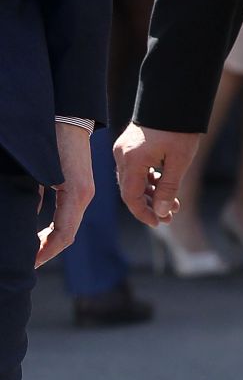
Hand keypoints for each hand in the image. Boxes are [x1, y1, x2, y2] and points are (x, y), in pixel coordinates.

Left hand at [35, 122, 94, 267]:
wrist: (69, 117)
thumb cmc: (52, 138)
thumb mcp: (38, 169)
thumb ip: (31, 195)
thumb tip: (22, 217)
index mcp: (76, 194)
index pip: (64, 235)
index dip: (46, 252)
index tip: (30, 263)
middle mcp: (83, 196)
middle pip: (67, 234)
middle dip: (48, 250)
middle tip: (28, 262)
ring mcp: (83, 192)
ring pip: (68, 226)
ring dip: (51, 241)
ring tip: (33, 251)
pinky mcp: (78, 187)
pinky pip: (68, 215)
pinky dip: (55, 228)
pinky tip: (40, 232)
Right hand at [113, 121, 201, 227]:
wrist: (173, 99)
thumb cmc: (179, 129)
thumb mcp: (179, 162)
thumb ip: (168, 188)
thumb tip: (160, 213)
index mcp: (132, 160)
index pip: (130, 197)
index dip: (143, 213)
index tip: (159, 223)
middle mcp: (122, 155)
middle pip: (130, 190)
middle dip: (150, 205)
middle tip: (170, 217)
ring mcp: (123, 149)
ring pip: (132, 180)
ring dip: (151, 193)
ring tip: (173, 204)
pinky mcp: (129, 145)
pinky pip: (134, 169)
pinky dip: (147, 179)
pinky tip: (164, 186)